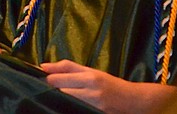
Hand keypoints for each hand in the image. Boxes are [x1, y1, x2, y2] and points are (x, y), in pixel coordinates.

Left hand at [42, 60, 176, 113]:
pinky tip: (68, 106)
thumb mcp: (92, 72)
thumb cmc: (110, 85)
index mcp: (90, 77)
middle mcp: (91, 93)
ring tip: (61, 98)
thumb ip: (68, 68)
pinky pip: (73, 111)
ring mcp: (93, 107)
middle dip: (52, 91)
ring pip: (65, 103)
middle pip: (60, 92)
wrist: (133, 102)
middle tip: (52, 90)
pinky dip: (67, 108)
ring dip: (59, 100)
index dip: (48, 80)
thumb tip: (43, 66)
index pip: (58, 79)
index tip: (45, 80)